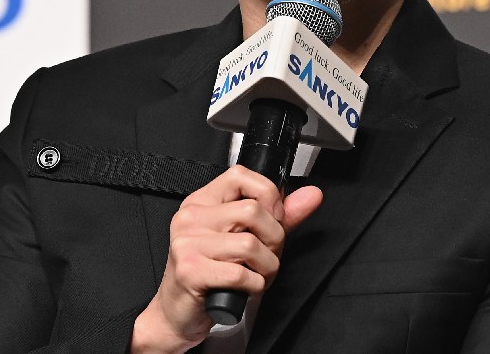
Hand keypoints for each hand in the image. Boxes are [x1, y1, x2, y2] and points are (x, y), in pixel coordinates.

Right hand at [131, 165, 322, 352]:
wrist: (177, 313)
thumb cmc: (211, 274)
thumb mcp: (245, 237)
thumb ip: (280, 216)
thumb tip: (311, 195)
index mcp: (202, 202)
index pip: (240, 175)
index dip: (267, 195)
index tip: (273, 217)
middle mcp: (191, 218)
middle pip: (252, 211)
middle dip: (274, 239)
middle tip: (267, 256)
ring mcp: (187, 243)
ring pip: (250, 245)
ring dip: (267, 267)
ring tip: (257, 274)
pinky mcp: (190, 271)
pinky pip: (241, 274)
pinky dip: (254, 285)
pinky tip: (245, 288)